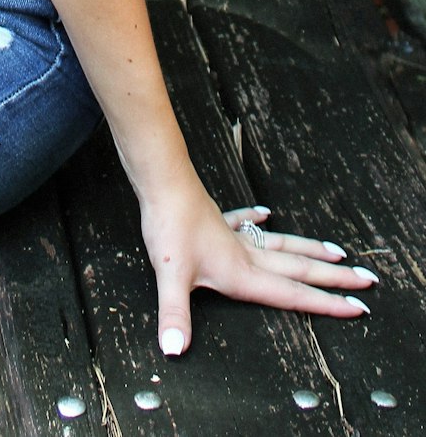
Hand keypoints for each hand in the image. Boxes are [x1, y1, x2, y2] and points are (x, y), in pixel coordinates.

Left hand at [141, 182, 378, 356]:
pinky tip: (264, 213)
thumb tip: (176, 348)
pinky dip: (256, 220)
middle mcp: (245, 255)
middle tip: (366, 280)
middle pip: (298, 269)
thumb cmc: (169, 226)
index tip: (356, 307)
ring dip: (309, 250)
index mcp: (242, 273)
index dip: (325, 304)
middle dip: (334, 278)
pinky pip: (244, 223)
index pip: (292, 294)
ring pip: (281, 246)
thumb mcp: (171, 276)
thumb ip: (175, 315)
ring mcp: (233, 236)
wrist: (163, 182)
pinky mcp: (218, 221)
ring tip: (336, 252)